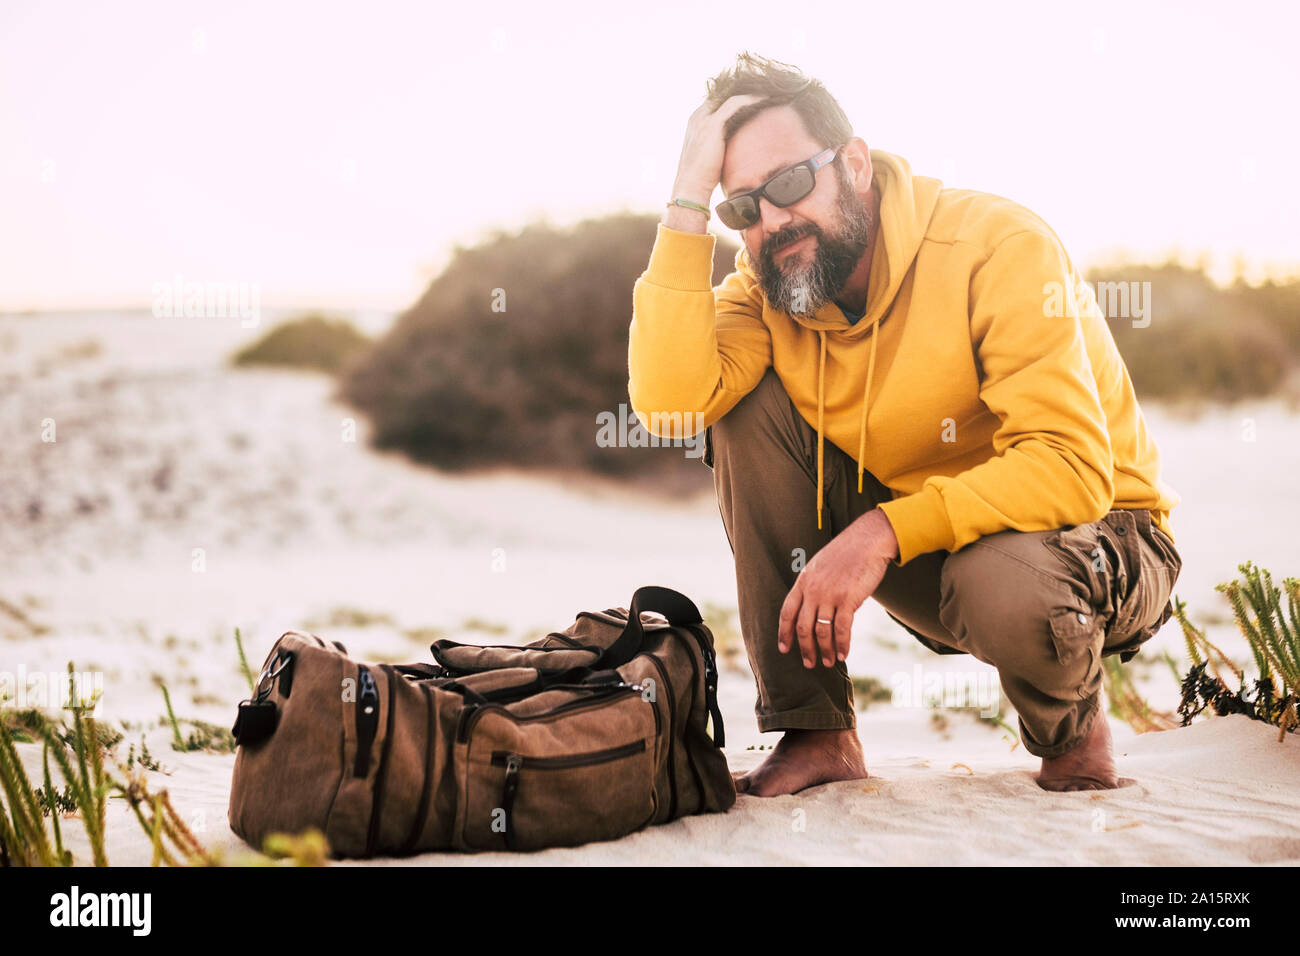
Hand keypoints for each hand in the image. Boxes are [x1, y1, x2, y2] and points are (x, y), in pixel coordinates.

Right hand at [671, 93, 766, 202]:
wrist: (690, 188)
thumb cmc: (702, 178)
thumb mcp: (709, 156)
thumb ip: (719, 145)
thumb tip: (736, 149)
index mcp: (696, 122)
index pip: (717, 101)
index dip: (736, 98)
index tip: (754, 98)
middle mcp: (698, 116)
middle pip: (723, 94)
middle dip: (743, 90)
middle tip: (764, 90)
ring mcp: (703, 119)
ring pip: (730, 96)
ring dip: (750, 92)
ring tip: (768, 92)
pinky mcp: (712, 124)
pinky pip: (735, 104)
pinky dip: (751, 99)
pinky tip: (765, 99)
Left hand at [778, 509, 898, 668]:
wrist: (867, 540)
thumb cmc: (846, 553)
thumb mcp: (819, 566)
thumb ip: (813, 585)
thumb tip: (812, 608)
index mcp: (803, 581)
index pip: (787, 612)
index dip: (784, 633)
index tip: (784, 649)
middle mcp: (813, 590)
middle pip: (803, 627)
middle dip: (805, 649)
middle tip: (809, 664)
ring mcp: (830, 595)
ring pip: (822, 631)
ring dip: (825, 651)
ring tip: (829, 662)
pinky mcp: (848, 599)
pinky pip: (842, 629)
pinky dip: (842, 644)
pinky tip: (844, 654)